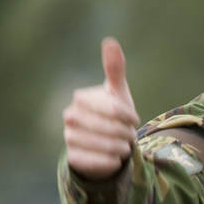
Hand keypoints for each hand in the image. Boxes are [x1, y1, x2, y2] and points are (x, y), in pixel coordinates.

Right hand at [63, 37, 139, 178]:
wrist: (105, 144)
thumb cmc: (114, 115)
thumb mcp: (117, 93)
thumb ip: (114, 69)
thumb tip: (110, 41)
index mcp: (81, 99)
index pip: (112, 108)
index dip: (128, 115)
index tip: (135, 119)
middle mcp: (70, 117)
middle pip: (108, 128)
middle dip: (125, 133)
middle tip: (130, 135)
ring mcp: (69, 137)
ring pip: (104, 146)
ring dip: (121, 147)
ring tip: (124, 145)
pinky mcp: (73, 158)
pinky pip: (97, 162)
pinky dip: (111, 161)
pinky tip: (114, 158)